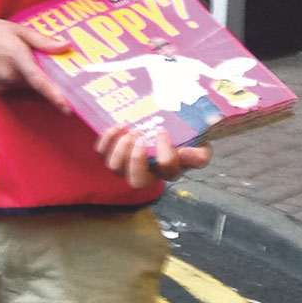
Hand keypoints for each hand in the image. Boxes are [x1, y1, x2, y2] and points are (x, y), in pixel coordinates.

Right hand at [0, 18, 71, 110]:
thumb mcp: (19, 30)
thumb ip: (43, 41)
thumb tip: (65, 46)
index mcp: (17, 58)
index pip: (39, 81)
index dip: (54, 96)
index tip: (68, 108)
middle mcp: (9, 76)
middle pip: (38, 84)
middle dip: (48, 80)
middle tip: (57, 69)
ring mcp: (2, 85)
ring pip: (29, 87)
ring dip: (34, 78)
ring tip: (26, 59)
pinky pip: (18, 88)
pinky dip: (23, 80)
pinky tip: (15, 65)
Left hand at [94, 125, 212, 187]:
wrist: (164, 121)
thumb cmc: (182, 133)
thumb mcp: (197, 140)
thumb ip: (199, 149)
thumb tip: (194, 155)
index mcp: (170, 169)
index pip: (168, 169)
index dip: (166, 152)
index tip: (163, 132)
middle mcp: (147, 172)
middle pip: (137, 181)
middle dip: (137, 160)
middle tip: (141, 137)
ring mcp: (128, 164)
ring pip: (115, 168)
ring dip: (120, 149)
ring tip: (130, 130)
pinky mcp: (113, 152)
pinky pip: (102, 153)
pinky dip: (106, 140)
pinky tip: (119, 126)